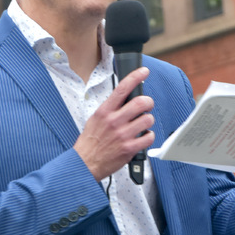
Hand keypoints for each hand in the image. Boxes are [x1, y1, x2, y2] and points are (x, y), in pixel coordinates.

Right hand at [74, 66, 154, 180]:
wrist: (85, 163)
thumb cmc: (91, 141)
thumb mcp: (95, 119)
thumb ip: (110, 109)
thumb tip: (124, 98)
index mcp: (105, 111)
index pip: (122, 88)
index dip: (135, 77)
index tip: (144, 72)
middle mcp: (114, 121)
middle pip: (141, 103)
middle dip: (148, 102)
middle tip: (147, 105)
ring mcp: (123, 135)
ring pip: (148, 119)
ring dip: (148, 120)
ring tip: (143, 124)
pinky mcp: (129, 148)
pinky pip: (149, 137)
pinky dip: (149, 136)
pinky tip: (143, 137)